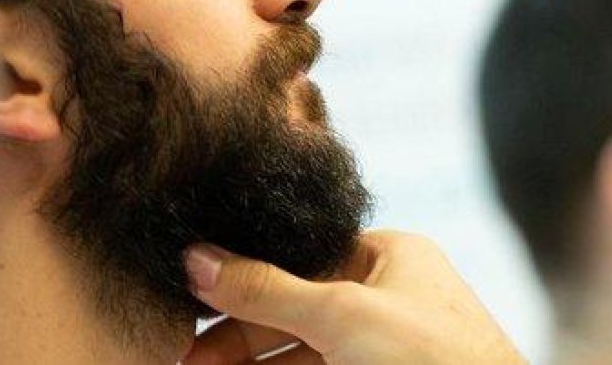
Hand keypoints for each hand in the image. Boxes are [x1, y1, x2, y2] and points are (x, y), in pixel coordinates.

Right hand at [181, 229, 526, 364]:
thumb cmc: (434, 357)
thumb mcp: (343, 313)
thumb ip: (268, 289)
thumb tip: (197, 257)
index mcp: (392, 257)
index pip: (302, 255)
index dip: (245, 277)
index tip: (189, 299)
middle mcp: (387, 297)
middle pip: (291, 307)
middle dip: (233, 333)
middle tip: (177, 353)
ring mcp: (381, 346)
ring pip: (296, 351)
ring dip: (245, 361)